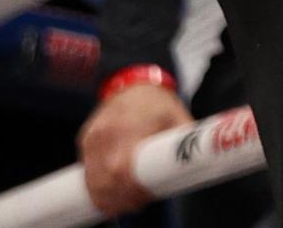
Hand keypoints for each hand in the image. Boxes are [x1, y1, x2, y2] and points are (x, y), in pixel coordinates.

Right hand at [77, 80, 192, 216]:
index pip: (121, 172)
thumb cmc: (159, 103)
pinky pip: (87, 171)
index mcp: (130, 130)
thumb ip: (183, 145)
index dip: (130, 191)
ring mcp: (92, 139)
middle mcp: (106, 136)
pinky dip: (98, 185)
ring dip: (107, 196)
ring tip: (126, 200)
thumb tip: (197, 168)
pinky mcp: (85, 140)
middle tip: (138, 202)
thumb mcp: (177, 119)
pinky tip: (113, 188)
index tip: (143, 198)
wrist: (133, 81)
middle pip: (104, 183)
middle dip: (120, 199)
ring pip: (92, 182)